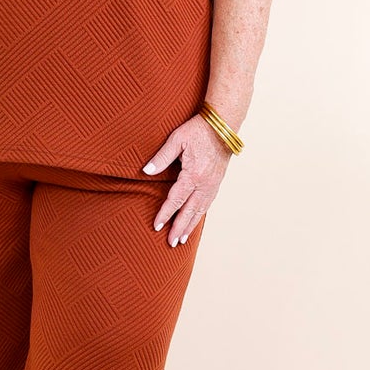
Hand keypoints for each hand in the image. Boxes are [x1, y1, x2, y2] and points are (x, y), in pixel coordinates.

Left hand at [141, 113, 231, 245]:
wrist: (223, 126)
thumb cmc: (198, 130)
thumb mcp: (176, 140)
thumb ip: (161, 157)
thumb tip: (146, 171)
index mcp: (193, 175)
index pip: (176, 199)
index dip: (166, 213)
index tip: (157, 225)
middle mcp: (205, 184)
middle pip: (189, 211)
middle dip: (179, 228)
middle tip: (171, 243)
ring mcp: (213, 185)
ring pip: (200, 210)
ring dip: (191, 225)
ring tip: (183, 239)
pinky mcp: (217, 183)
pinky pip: (207, 204)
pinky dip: (200, 215)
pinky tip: (195, 221)